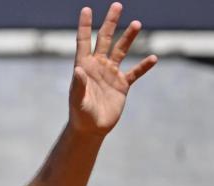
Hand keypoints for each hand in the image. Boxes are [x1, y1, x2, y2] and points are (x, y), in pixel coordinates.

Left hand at [69, 3, 157, 135]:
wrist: (90, 128)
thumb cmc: (80, 114)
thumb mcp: (77, 99)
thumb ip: (78, 85)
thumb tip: (78, 70)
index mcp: (84, 66)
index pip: (84, 41)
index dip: (85, 26)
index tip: (86, 9)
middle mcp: (98, 66)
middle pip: (105, 39)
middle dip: (111, 23)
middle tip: (117, 6)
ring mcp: (110, 74)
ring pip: (121, 51)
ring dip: (129, 38)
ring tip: (137, 24)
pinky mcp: (122, 85)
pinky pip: (135, 72)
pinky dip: (143, 66)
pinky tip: (152, 59)